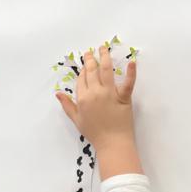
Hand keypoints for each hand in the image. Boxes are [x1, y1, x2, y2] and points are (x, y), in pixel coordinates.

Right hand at [56, 45, 141, 178]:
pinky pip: (128, 83)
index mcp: (83, 98)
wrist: (112, 143)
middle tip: (90, 52)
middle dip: (90, 59)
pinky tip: (132, 61)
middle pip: (91, 71)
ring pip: (106, 70)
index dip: (82, 71)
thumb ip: (67, 105)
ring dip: (104, 57)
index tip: (84, 65)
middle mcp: (95, 93)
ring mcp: (110, 94)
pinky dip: (131, 72)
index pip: (81, 79)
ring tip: (103, 48)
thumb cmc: (94, 133)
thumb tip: (58, 93)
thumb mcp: (77, 120)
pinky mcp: (124, 97)